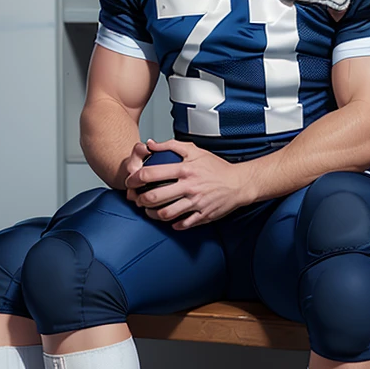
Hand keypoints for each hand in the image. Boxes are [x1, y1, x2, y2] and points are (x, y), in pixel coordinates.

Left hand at [125, 138, 254, 229]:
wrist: (239, 183)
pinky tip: (169, 220)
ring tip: (149, 211)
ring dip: (153, 214)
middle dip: (140, 200)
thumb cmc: (216, 167)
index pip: (152, 174)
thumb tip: (150, 144)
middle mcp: (189, 186)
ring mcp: (196, 202)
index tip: (131, 182)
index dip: (136, 179)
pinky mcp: (203, 215)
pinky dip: (173, 224)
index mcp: (185, 169)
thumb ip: (170, 145)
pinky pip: (183, 224)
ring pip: (166, 213)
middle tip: (136, 199)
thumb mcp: (194, 150)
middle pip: (155, 197)